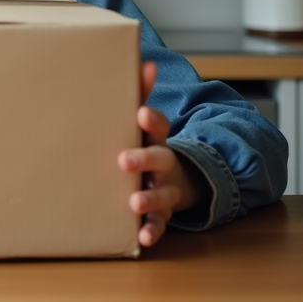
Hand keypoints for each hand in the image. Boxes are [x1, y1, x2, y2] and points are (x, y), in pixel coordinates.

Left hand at [117, 61, 206, 247]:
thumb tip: (145, 62)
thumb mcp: (144, 122)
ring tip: (135, 202)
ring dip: (150, 198)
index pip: (158, 125)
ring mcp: (166, 189)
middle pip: (160, 158)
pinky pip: (160, 224)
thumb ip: (140, 93)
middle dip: (144, 159)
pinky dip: (153, 231)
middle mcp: (164, 163)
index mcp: (157, 138)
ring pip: (162, 193)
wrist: (178, 178)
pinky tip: (143, 238)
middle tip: (124, 160)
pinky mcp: (163, 213)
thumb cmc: (148, 144)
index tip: (140, 113)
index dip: (151, 119)